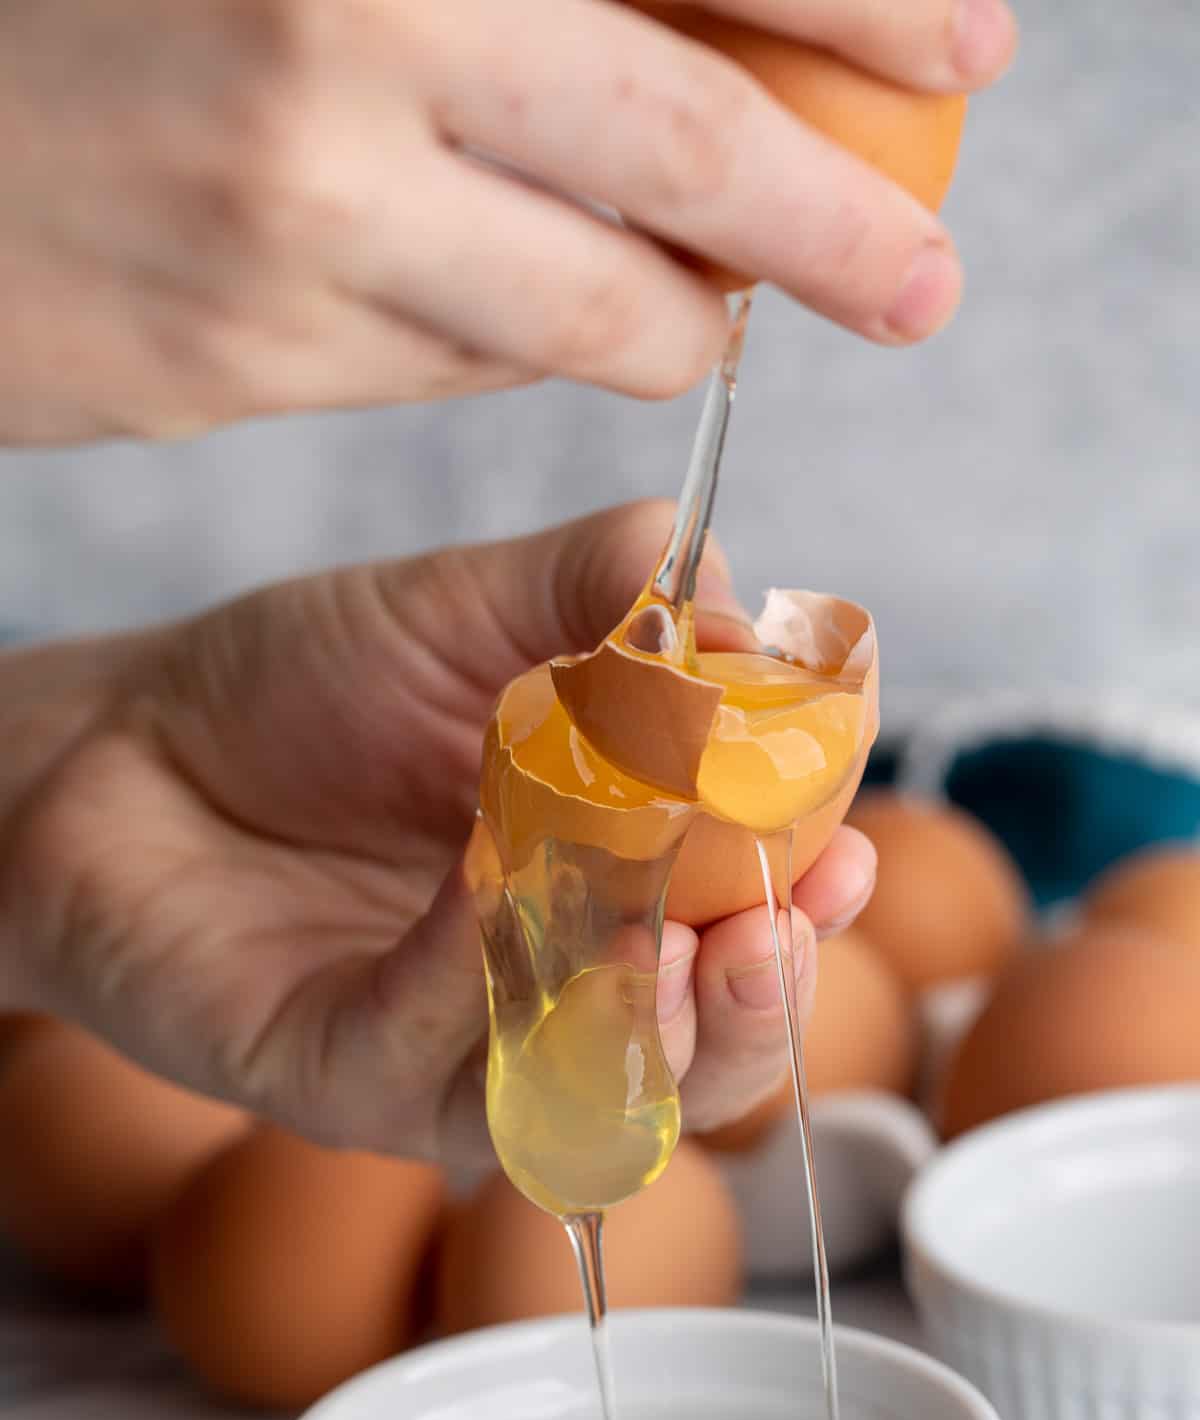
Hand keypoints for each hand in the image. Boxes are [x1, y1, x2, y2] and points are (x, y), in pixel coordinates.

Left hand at [0, 502, 875, 1167]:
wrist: (113, 743)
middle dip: (756, 1011)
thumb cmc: (298, 687)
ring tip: (678, 948)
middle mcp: (544, 996)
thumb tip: (727, 590)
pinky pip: (423, 1060)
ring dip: (644, 1034)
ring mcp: (443, 1055)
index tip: (847, 847)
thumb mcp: (465, 609)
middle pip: (691, 1055)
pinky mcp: (334, 1081)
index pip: (742, 930)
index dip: (809, 907)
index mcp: (607, 894)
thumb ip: (595, 586)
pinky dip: (468, 979)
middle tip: (781, 932)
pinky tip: (489, 889)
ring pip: (577, 1099)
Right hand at [1, 0, 1013, 442]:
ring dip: (676, 319)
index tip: (961, 47)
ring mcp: (291, 215)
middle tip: (919, 280)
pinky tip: (529, 315)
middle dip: (829, 221)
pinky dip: (525, 350)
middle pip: (678, 139)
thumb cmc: (99, 6)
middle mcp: (344, 37)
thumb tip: (715, 47)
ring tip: (712, 312)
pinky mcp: (241, 355)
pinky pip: (453, 370)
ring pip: (581, 304)